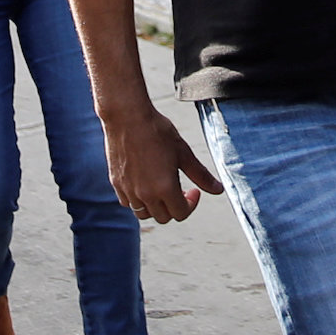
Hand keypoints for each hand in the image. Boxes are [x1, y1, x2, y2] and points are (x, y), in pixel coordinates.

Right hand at [104, 105, 225, 223]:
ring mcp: (129, 190)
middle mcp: (145, 194)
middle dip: (175, 207)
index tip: (193, 190)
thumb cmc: (157, 131)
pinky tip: (145, 184)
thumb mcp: (184, 153)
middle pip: (164, 217)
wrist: (127, 117)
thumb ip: (201, 175)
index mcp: (165, 188)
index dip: (191, 204)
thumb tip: (219, 190)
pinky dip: (139, 200)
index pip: (181, 214)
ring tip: (162, 189)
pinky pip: (129, 203)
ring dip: (156, 207)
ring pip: (144, 214)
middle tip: (180, 189)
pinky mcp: (116, 184)